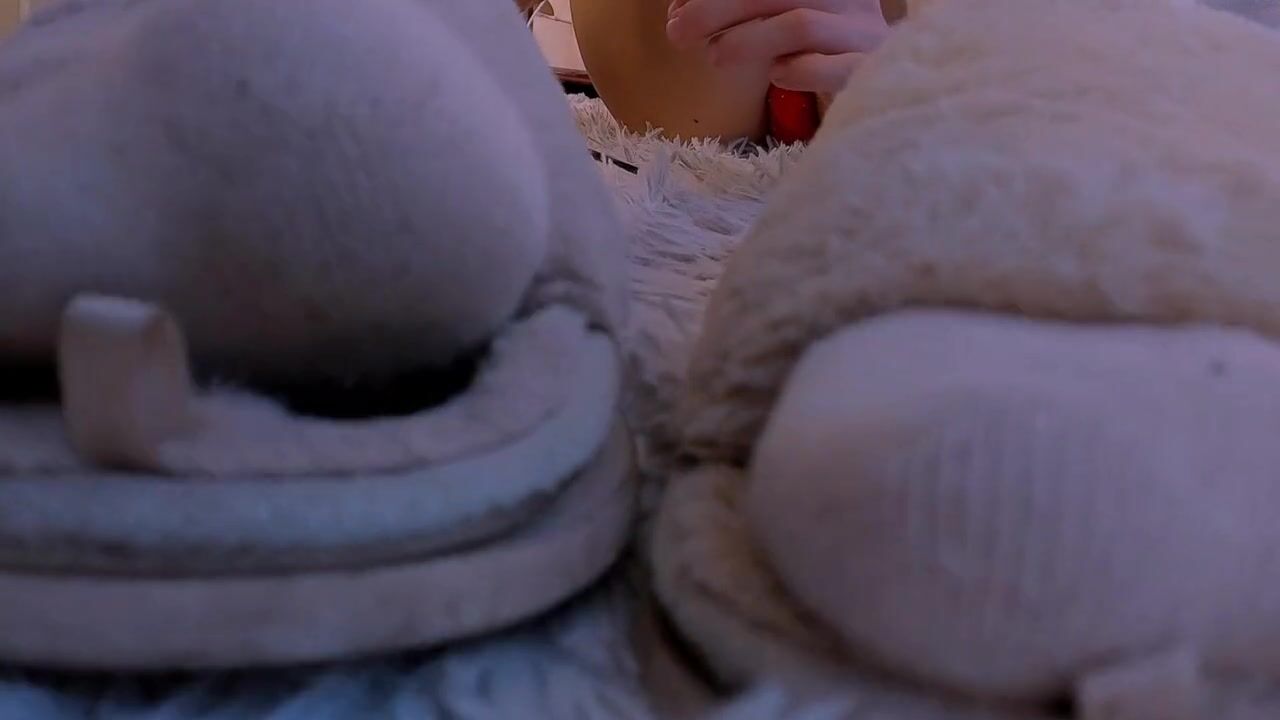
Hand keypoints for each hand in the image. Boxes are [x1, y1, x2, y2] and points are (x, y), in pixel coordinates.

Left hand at [665, 0, 889, 93]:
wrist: (882, 101)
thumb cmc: (822, 59)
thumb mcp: (783, 25)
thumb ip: (744, 13)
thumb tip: (681, 13)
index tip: (679, 5)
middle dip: (718, 8)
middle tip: (679, 31)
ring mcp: (866, 35)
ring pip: (800, 24)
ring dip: (748, 40)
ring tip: (716, 57)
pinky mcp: (871, 74)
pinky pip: (834, 68)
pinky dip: (799, 70)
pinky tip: (777, 76)